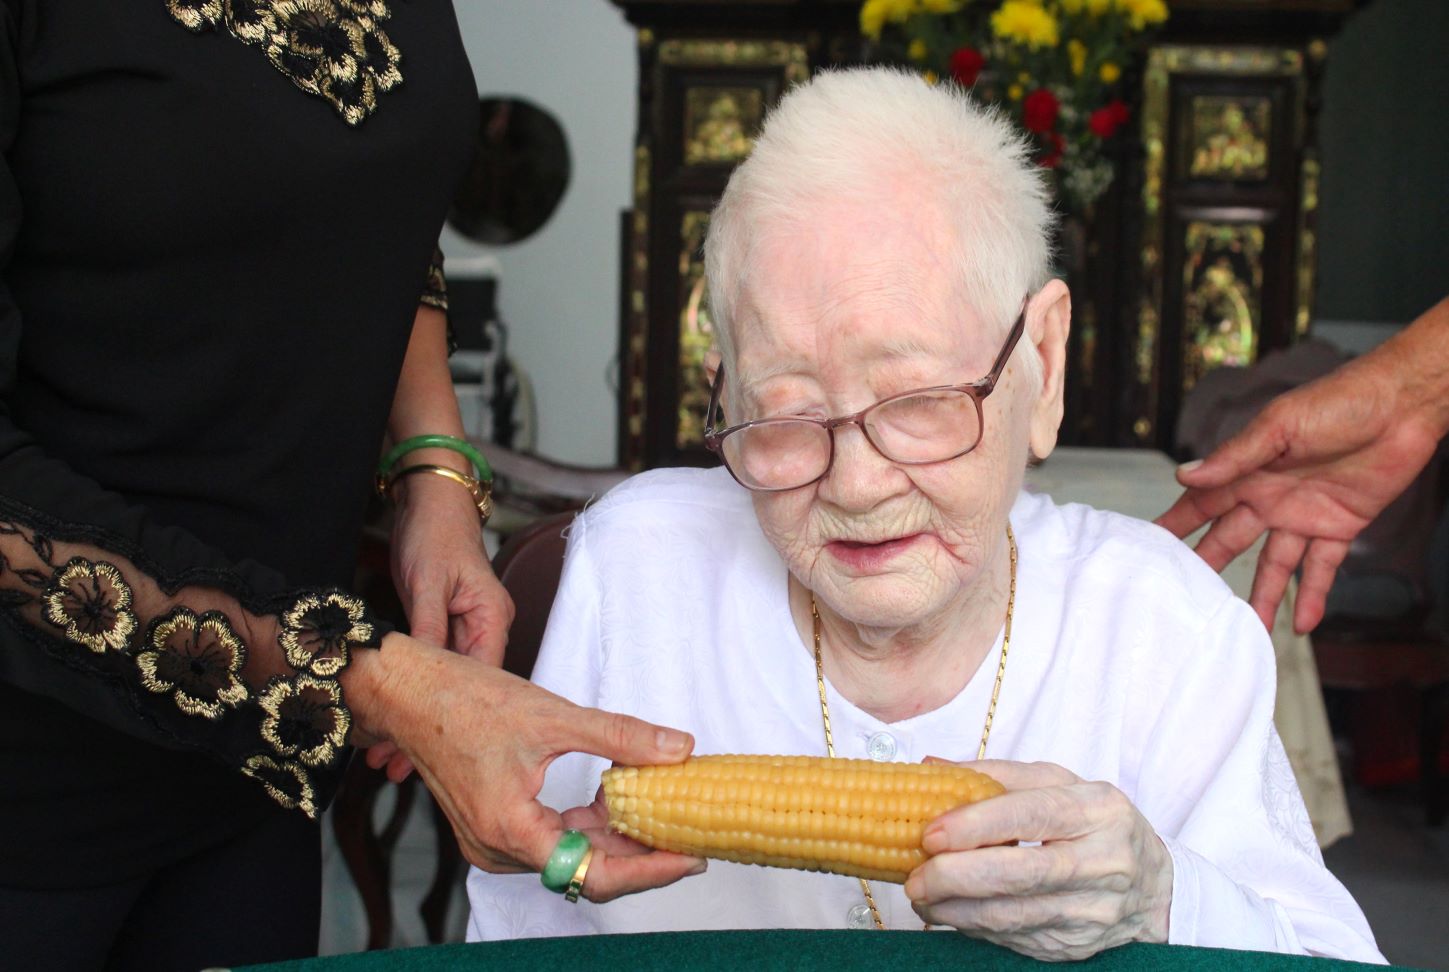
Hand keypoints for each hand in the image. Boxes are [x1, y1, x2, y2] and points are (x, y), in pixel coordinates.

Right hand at [346, 634, 704, 901]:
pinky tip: (619, 799)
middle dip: (639, 854)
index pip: (593, 874)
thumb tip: (678, 748)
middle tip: (691, 838)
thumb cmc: (465, 700)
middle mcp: (498, 848)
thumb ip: (620, 736)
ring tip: (664, 816)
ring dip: (614, 837)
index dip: (647, 870)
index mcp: (511, 831)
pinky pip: (552, 836)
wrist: (408, 690)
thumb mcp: (554, 715)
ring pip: (570, 853)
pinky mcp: (494, 824)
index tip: (688, 858)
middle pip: (584, 869)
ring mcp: (493, 839)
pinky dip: (588, 822)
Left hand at [369, 471, 515, 779]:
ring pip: (445, 689)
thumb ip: (427, 628)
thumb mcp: (427, 582)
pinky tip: (392, 720)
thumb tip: (420, 673)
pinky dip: (414, 697)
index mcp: (491, 619)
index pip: (483, 681)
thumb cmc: (434, 533)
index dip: (457, 721)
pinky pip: (432, 673)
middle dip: (432, 731)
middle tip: (396, 767)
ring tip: (386, 756)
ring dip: (418, 719)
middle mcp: (484, 630)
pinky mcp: (443, 629)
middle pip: (464, 694)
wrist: (428, 505)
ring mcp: (464, 631)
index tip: (425, 750)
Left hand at [905, 760, 1171, 961]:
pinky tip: (947, 912)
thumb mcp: (1060, 784)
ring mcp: (1092, 912)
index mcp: (1098, 811)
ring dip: (956, 910)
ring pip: (1013, 916)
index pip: (1034, 816)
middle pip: (1021, 875)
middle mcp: (1103, 863)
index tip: (931, 833)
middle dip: (957, 877)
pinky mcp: (1075, 945)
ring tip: (920, 895)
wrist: (1151, 888)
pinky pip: (1014, 938)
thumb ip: (996, 775)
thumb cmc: (1093, 824)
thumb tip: (930, 766)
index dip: (978, 825)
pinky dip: (973, 927)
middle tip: (915, 875)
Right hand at [1154, 350, 1440, 632]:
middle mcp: (1270, 496)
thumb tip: (1185, 475)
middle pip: (1230, 539)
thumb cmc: (1339, 401)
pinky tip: (1303, 623)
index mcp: (1248, 470)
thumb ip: (1235, 456)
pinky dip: (1313, 595)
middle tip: (1185, 600)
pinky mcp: (1340, 526)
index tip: (1148, 547)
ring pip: (1274, 564)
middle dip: (1207, 567)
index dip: (1175, 523)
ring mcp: (1304, 514)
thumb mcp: (1280, 426)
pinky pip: (1322, 567)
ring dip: (1261, 595)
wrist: (1404, 403)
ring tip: (1247, 630)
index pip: (1202, 502)